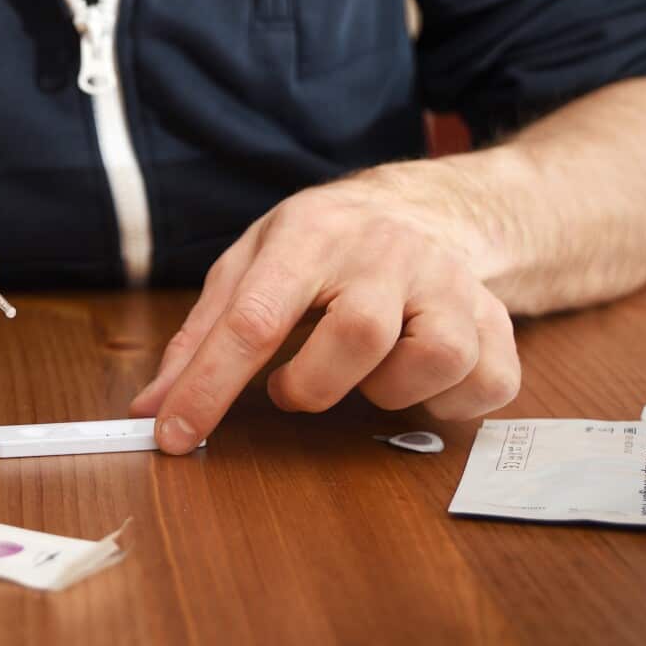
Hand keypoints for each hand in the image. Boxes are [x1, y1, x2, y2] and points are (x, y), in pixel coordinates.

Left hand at [130, 167, 520, 453]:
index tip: (175, 436)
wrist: (423, 208)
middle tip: (292, 388)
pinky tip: (418, 384)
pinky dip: (449, 403)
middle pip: (358, 334)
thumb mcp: (250, 265)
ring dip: (388, 391)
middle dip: (312, 386)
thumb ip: (200, 337)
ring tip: (364, 375)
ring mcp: (451, 284)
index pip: (255, 317)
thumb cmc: (322, 247)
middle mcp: (388, 252)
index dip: (209, 387)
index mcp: (312, 234)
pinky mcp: (495, 319)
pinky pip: (489, 381)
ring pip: (435, 357)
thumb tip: (151, 409)